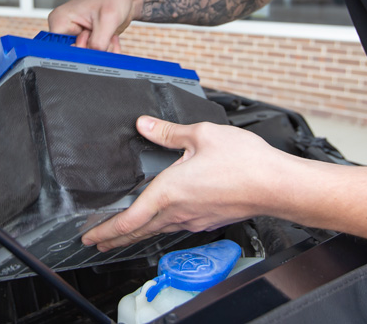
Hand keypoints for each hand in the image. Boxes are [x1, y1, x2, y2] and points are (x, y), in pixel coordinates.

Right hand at [47, 0, 142, 51]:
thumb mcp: (107, 20)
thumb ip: (97, 43)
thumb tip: (91, 60)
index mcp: (60, 20)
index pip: (58, 48)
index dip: (76, 52)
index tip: (91, 47)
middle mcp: (65, 29)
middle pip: (74, 55)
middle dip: (94, 50)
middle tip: (105, 36)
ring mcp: (76, 35)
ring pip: (87, 57)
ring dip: (104, 50)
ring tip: (110, 34)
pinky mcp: (87, 40)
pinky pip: (95, 55)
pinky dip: (107, 50)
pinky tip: (112, 38)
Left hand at [81, 115, 291, 251]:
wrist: (277, 185)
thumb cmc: (245, 162)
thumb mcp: (202, 135)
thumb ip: (170, 132)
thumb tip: (145, 125)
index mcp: (170, 192)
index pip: (128, 220)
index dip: (104, 231)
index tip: (89, 237)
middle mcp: (179, 211)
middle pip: (139, 231)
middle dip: (114, 239)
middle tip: (97, 242)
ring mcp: (195, 219)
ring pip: (158, 230)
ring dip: (137, 233)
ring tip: (123, 234)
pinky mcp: (209, 219)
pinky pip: (177, 226)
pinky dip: (160, 226)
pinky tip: (164, 219)